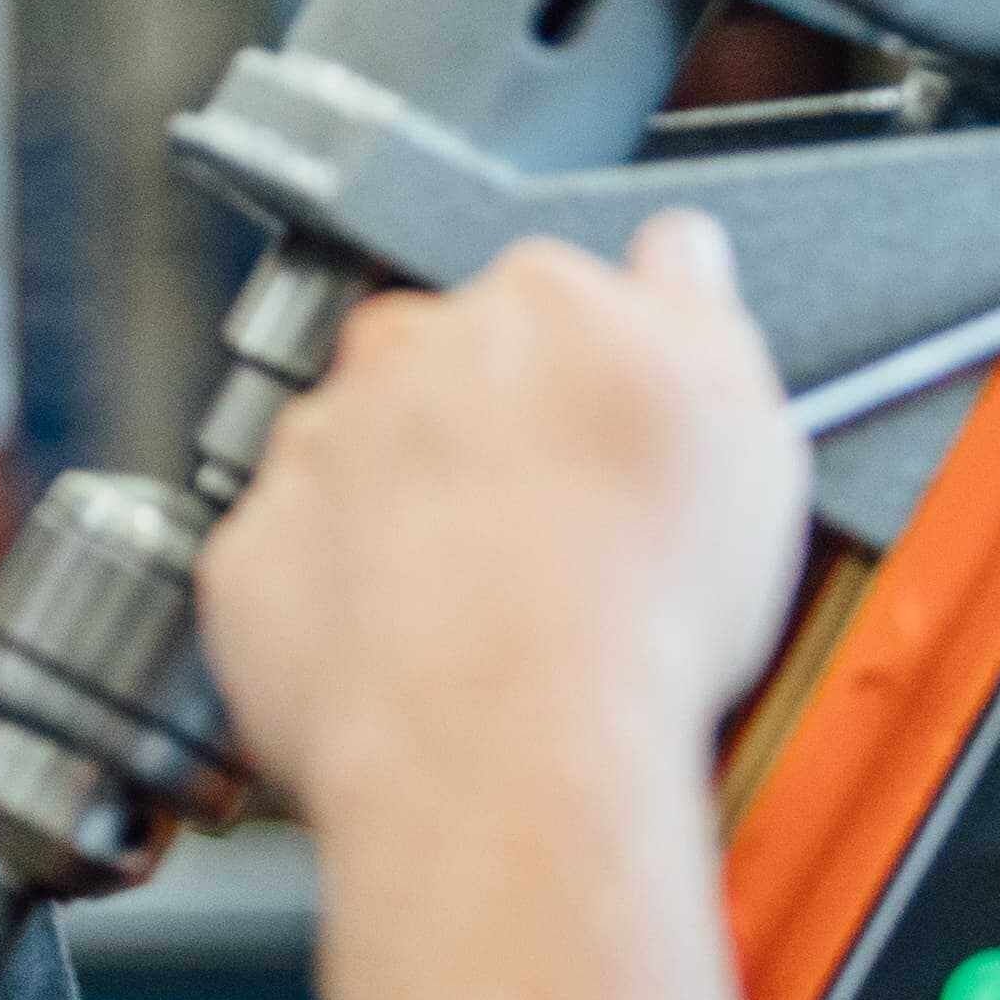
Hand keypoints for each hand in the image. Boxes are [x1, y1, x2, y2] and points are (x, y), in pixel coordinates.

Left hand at [195, 212, 808, 824]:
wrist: (511, 746)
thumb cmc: (637, 607)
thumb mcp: (747, 430)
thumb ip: (698, 311)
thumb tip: (676, 253)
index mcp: (543, 304)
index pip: (560, 298)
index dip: (586, 378)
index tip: (601, 434)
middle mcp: (411, 351)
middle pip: (446, 369)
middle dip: (485, 434)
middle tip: (547, 537)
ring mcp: (317, 448)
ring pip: (360, 457)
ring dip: (403, 512)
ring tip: (478, 611)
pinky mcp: (252, 549)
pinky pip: (292, 558)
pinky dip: (336, 597)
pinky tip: (404, 649)